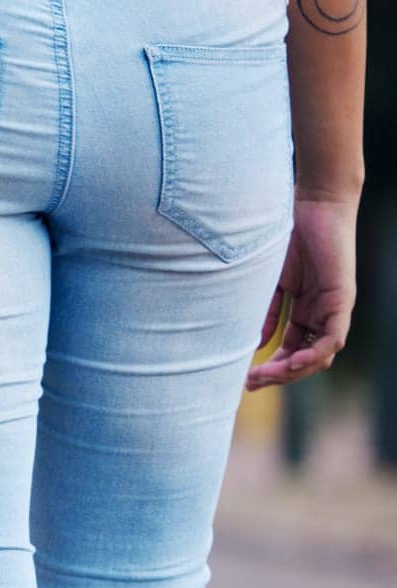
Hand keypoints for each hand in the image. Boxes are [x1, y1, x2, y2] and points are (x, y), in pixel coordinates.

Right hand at [246, 195, 356, 389]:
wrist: (311, 203)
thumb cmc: (286, 233)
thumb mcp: (270, 281)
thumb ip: (266, 311)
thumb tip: (258, 344)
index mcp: (305, 309)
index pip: (291, 349)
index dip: (271, 368)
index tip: (245, 378)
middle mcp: (321, 313)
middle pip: (305, 358)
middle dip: (278, 375)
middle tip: (251, 384)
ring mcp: (333, 308)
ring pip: (320, 354)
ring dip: (294, 370)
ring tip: (267, 375)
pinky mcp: (342, 299)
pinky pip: (333, 338)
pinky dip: (314, 353)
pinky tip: (292, 361)